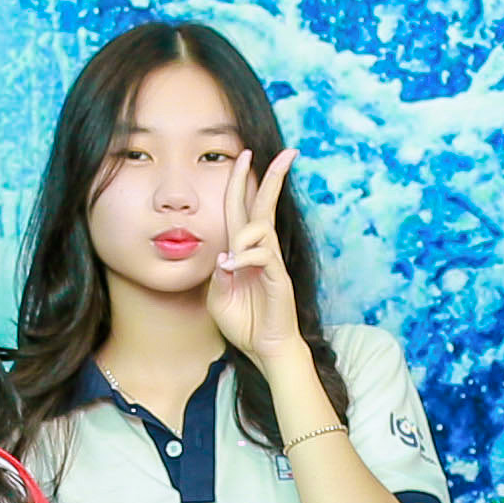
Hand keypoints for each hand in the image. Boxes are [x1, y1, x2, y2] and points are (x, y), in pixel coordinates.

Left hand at [204, 150, 306, 368]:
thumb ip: (218, 274)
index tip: (246, 155)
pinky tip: (234, 269)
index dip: (243, 181)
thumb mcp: (217, 296)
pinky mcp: (279, 278)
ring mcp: (272, 263)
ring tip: (232, 265)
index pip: (243, 208)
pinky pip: (263, 255)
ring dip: (243, 237)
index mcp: (244, 251)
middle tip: (286, 153)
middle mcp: (261, 251)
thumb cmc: (244, 323)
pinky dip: (246, 256)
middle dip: (273, 177)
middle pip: (265, 205)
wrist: (265, 349)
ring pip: (260, 229)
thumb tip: (225, 255)